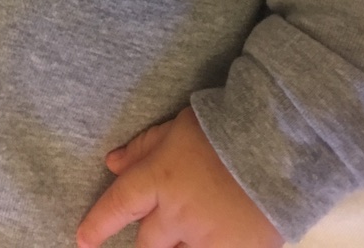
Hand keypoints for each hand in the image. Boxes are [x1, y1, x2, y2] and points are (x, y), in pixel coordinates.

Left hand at [76, 106, 283, 247]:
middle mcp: (176, 214)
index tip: (83, 239)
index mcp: (159, 178)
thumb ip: (144, 147)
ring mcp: (205, 238)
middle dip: (148, 239)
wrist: (279, 145)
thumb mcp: (178, 127)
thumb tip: (111, 162)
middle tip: (158, 228)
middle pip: (147, 243)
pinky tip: (214, 234)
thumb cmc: (225, 127)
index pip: (118, 206)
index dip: (98, 224)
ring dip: (178, 244)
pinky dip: (206, 246)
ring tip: (195, 224)